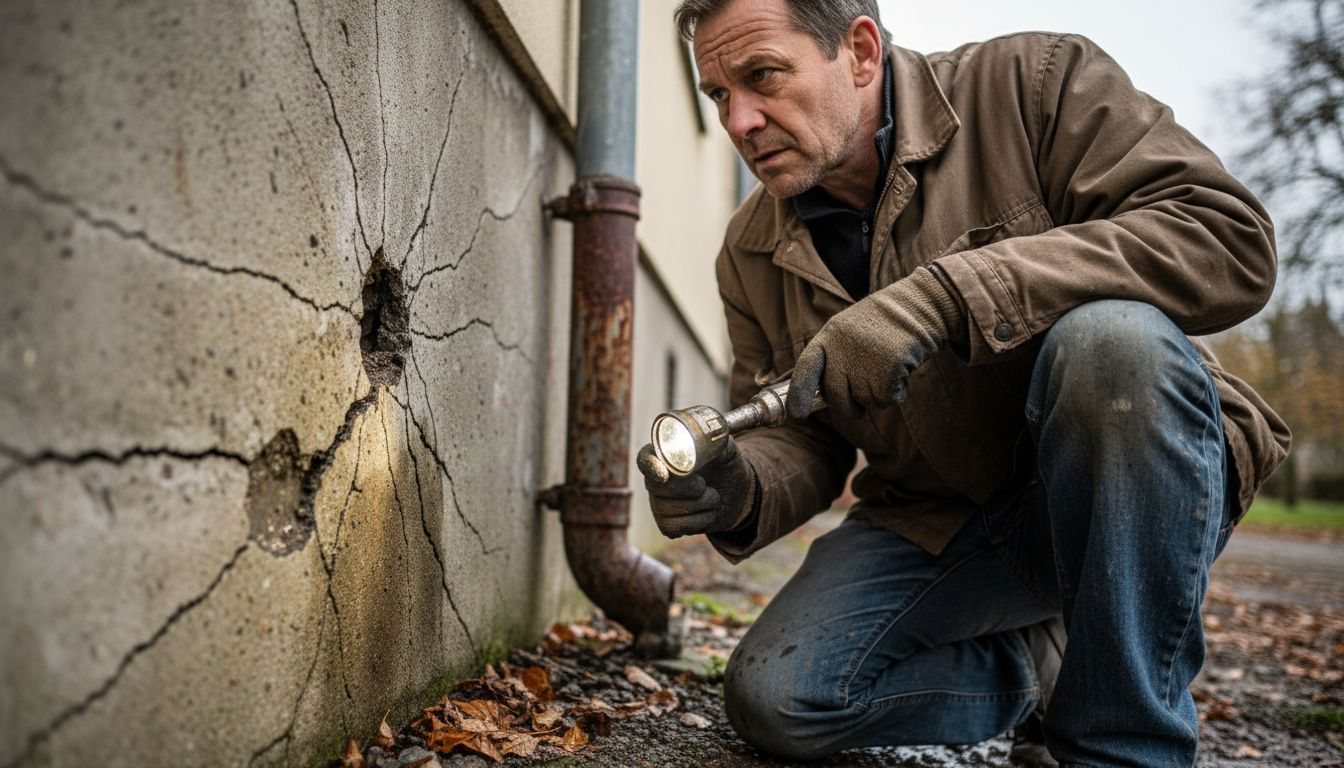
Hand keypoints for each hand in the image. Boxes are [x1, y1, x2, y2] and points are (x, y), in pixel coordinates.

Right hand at [636, 438, 757, 538]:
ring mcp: (658, 504)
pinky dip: (702, 520)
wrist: (736, 494)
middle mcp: (655, 480)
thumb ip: (717, 443)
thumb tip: (711, 440)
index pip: (645, 459)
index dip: (651, 466)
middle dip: (691, 488)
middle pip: (661, 488)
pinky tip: (707, 512)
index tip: (664, 474)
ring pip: (672, 509)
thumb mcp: (726, 450)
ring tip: (711, 495)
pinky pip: (680, 526)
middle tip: (705, 484)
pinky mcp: (667, 525)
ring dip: (702, 503)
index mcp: (663, 456)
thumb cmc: (725, 466)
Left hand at [789, 266, 965, 418]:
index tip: (797, 414)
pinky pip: (887, 399)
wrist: (919, 304)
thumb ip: (835, 358)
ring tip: (888, 367)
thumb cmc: (885, 322)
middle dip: (849, 409)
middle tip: (859, 408)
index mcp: (829, 336)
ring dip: (879, 394)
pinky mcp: (887, 369)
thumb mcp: (850, 331)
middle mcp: (842, 350)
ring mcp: (863, 360)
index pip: (806, 369)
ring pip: (865, 401)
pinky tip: (901, 370)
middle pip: (837, 398)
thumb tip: (828, 396)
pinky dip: (897, 393)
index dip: (798, 395)